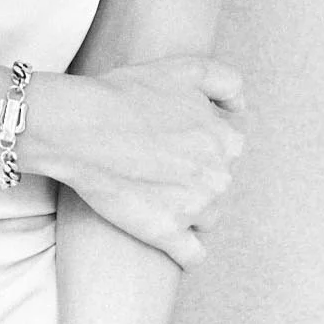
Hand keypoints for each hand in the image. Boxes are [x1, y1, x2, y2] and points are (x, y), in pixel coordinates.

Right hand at [42, 55, 244, 266]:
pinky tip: (164, 232)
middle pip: (215, 185)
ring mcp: (195, 209)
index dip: (197, 144)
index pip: (226, 150)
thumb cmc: (127, 94)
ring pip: (205, 218)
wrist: (82, 127)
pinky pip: (192, 255)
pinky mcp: (167, 234)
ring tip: (151, 193)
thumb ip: (226, 82)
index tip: (171, 141)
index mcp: (226, 140)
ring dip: (186, 210)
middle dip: (192, 177)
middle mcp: (219, 176)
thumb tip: (241, 111)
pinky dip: (184, 250)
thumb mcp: (185, 69)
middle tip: (154, 164)